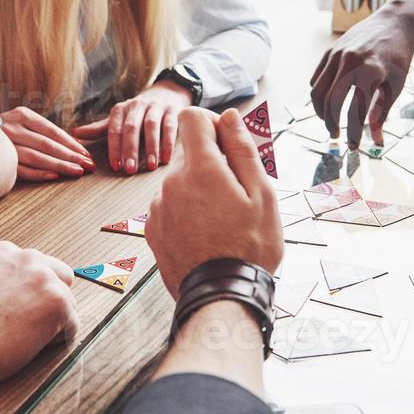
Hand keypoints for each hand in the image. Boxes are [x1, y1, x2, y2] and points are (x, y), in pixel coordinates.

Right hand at [0, 240, 78, 386]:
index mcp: (5, 251)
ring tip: (26, 338)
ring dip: (54, 322)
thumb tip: (16, 292)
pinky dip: (59, 339)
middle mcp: (29, 258)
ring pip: (67, 303)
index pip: (36, 265)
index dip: (32, 290)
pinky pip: (72, 326)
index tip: (25, 305)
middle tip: (34, 322)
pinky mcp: (60, 303)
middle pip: (60, 276)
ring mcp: (47, 279)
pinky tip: (34, 345)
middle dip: (52, 299)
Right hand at [2, 106, 95, 181]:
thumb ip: (43, 131)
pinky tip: (54, 176)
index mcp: (21, 115)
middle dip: (71, 156)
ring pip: (36, 157)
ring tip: (77, 172)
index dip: (71, 143)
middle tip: (88, 166)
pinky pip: (21, 169)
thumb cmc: (4, 130)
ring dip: (59, 166)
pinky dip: (38, 173)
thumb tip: (75, 144)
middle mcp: (12, 128)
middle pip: (47, 144)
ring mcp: (4, 145)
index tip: (87, 154)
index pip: (52, 131)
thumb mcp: (22, 122)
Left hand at [70, 81, 192, 174]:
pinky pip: (170, 126)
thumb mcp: (119, 118)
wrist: (168, 93)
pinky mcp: (173, 110)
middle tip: (129, 170)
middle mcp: (137, 106)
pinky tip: (165, 158)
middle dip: (130, 149)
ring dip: (151, 146)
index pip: (114, 129)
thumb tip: (73, 133)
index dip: (114, 148)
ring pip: (151, 125)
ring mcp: (156, 106)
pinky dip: (167, 142)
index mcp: (121, 110)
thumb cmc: (139, 113)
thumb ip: (100, 128)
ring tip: (150, 166)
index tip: (115, 167)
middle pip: (131, 127)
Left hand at [144, 107, 283, 294]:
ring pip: (180, 183)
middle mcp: (171, 183)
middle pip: (189, 154)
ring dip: (199, 191)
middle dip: (212, 164)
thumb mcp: (262, 194)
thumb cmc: (250, 247)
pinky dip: (187, 212)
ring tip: (223, 222)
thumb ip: (242, 150)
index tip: (229, 142)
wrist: (222, 297)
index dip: (213, 122)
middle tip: (238, 195)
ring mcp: (158, 207)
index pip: (192, 118)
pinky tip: (207, 235)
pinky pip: (171, 207)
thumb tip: (230, 116)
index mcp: (200, 169)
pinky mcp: (152, 230)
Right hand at [309, 0, 413, 149]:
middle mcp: (349, 62)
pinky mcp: (330, 51)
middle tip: (337, 136)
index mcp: (370, 72)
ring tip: (330, 123)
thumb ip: (382, 112)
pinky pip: (317, 78)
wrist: (395, 21)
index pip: (355, 111)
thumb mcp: (396, 85)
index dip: (353, 133)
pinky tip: (328, 103)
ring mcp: (337, 55)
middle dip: (332, 124)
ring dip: (321, 111)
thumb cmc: (399, 55)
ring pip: (318, 91)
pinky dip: (319, 94)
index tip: (353, 147)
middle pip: (331, 102)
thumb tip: (376, 140)